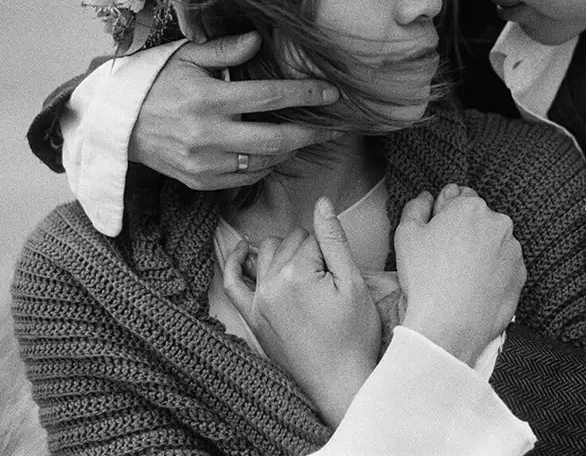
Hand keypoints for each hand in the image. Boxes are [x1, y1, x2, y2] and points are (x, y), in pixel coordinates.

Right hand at [128, 33, 340, 188]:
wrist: (120, 126)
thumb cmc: (157, 84)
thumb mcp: (185, 57)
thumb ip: (223, 49)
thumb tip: (258, 40)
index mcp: (208, 100)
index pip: (269, 97)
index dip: (305, 95)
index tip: (332, 92)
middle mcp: (208, 135)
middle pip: (276, 140)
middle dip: (311, 133)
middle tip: (335, 127)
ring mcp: (205, 163)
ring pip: (264, 162)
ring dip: (290, 150)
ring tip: (307, 136)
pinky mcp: (201, 182)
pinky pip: (246, 177)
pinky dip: (265, 165)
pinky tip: (274, 151)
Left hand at [223, 198, 379, 426]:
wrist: (338, 384)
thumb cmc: (352, 336)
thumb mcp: (352, 283)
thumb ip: (334, 239)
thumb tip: (322, 202)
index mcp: (296, 274)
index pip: (314, 238)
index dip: (332, 252)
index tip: (341, 275)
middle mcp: (270, 284)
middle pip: (290, 243)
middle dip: (310, 251)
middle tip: (330, 278)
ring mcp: (257, 302)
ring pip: (266, 253)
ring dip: (284, 252)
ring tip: (306, 268)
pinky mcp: (252, 318)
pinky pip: (232, 282)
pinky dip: (234, 262)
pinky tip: (241, 250)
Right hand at [395, 184, 525, 365]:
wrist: (449, 325)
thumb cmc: (426, 278)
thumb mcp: (406, 234)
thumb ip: (416, 207)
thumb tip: (426, 198)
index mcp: (471, 207)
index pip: (460, 197)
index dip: (446, 213)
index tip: (439, 232)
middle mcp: (499, 223)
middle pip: (480, 220)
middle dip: (465, 231)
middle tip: (445, 256)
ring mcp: (513, 250)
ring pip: (494, 243)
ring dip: (481, 252)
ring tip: (459, 276)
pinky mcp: (520, 276)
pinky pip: (505, 267)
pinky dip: (493, 273)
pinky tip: (474, 287)